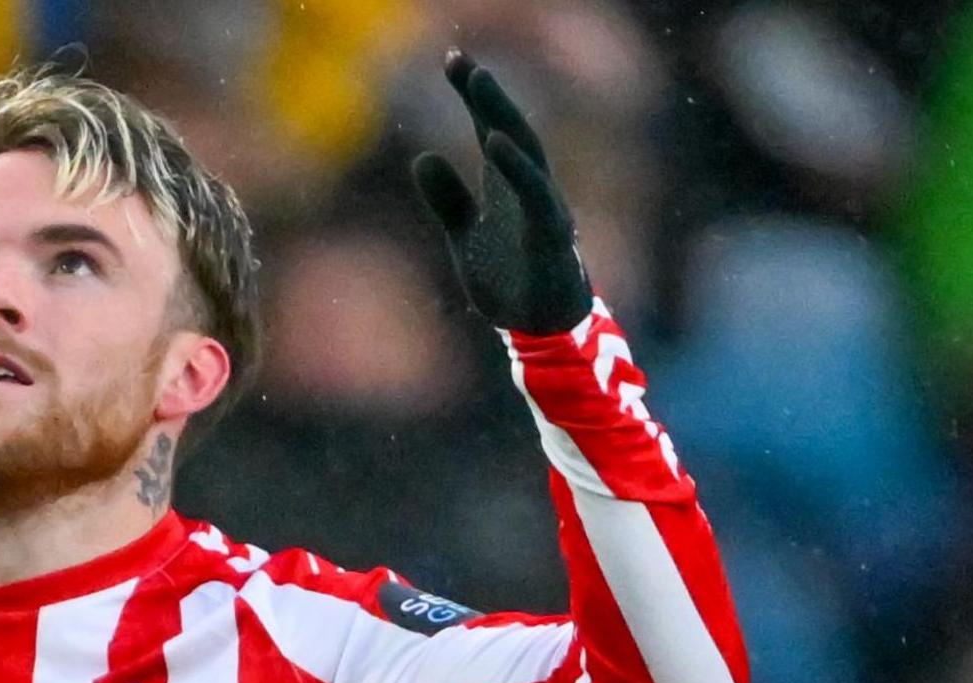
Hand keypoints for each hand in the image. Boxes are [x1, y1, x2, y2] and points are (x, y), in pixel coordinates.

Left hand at [410, 52, 593, 334]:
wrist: (542, 332)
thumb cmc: (510, 283)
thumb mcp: (465, 238)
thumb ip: (448, 199)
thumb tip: (422, 157)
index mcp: (506, 189)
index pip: (491, 130)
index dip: (474, 97)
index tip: (453, 60)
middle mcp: (528, 190)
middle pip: (509, 130)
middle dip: (486, 95)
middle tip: (460, 60)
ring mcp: (543, 209)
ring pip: (525, 152)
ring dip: (501, 115)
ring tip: (478, 83)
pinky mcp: (550, 235)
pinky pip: (535, 192)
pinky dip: (516, 166)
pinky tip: (495, 140)